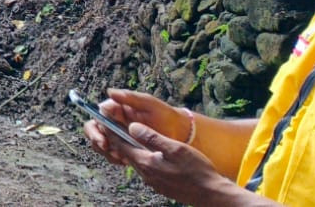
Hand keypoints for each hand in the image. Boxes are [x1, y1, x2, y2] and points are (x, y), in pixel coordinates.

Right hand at [84, 89, 188, 166]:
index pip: (97, 116)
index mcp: (116, 109)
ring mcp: (118, 134)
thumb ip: (129, 97)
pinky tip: (126, 161)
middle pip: (93, 129)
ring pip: (100, 143)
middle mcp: (114, 121)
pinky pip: (111, 153)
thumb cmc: (164, 115)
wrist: (180, 133)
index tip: (104, 140)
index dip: (96, 128)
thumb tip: (110, 91)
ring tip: (121, 157)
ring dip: (106, 151)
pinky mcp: (124, 146)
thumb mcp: (149, 103)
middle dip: (97, 140)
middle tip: (107, 148)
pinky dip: (115, 158)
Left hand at [111, 123, 247, 204]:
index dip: (111, 131)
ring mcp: (152, 181)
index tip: (103, 120)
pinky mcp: (160, 185)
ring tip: (128, 136)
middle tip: (112, 126)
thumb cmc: (197, 171)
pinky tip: (149, 153)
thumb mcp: (175, 149)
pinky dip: (143, 158)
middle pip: (126, 153)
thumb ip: (152, 137)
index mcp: (146, 162)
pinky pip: (146, 169)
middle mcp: (145, 174)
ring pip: (136, 161)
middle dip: (118, 140)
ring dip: (131, 149)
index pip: (120, 144)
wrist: (211, 194)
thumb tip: (132, 126)